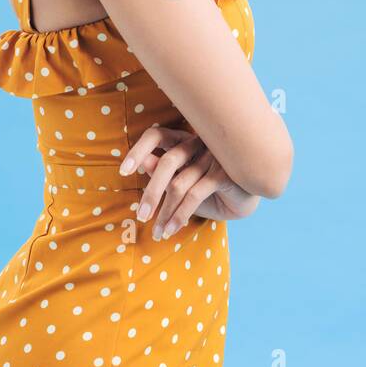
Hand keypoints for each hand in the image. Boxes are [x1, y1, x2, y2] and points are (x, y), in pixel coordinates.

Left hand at [119, 124, 259, 238]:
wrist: (242, 200)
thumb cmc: (206, 189)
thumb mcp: (180, 182)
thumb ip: (161, 172)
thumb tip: (142, 164)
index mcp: (182, 139)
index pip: (155, 135)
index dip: (138, 150)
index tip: (123, 171)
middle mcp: (197, 143)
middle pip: (166, 162)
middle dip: (151, 193)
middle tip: (140, 216)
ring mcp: (212, 156)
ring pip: (179, 184)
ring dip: (166, 212)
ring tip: (159, 231)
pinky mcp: (225, 173)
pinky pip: (195, 195)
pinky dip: (180, 215)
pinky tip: (173, 228)